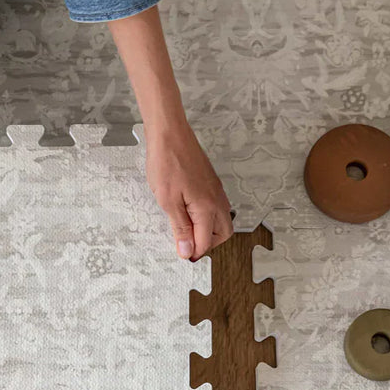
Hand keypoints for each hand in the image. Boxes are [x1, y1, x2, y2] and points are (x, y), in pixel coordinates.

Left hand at [145, 123, 233, 261]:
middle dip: (207, 245)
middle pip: (223, 234)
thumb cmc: (167, 162)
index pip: (206, 242)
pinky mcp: (211, 183)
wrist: (170, 134)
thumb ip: (180, 228)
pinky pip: (216, 207)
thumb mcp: (168, 202)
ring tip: (187, 232)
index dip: (193, 253)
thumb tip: (187, 251)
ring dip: (208, 231)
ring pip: (222, 220)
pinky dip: (207, 218)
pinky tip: (190, 215)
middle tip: (187, 246)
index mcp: (207, 207)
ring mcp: (216, 190)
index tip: (181, 255)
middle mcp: (217, 200)